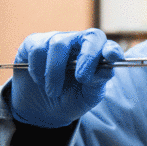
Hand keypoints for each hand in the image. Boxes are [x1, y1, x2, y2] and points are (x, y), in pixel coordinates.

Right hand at [9, 28, 123, 127]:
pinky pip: (37, 50)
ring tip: (53, 92)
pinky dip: (38, 70)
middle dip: (88, 57)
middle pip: (89, 36)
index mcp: (96, 54)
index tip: (112, 57)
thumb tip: (107, 70)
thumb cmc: (70, 99)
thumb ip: (98, 83)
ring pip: (59, 45)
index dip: (111, 48)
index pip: (108, 45)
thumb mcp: (87, 97)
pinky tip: (40, 81)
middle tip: (82, 78)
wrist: (40, 109)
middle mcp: (78, 42)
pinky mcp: (34, 42)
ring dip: (56, 73)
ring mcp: (56, 39)